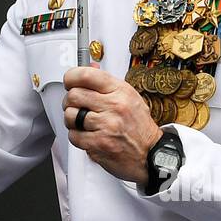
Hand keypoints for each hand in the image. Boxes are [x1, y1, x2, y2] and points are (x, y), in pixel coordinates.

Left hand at [62, 65, 162, 185]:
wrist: (151, 154)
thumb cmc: (139, 126)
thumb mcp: (129, 97)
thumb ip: (107, 84)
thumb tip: (90, 66)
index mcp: (120, 91)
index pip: (86, 75)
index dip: (71, 77)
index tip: (69, 82)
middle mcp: (114, 106)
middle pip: (74, 95)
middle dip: (70, 102)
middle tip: (76, 106)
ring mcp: (106, 125)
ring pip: (70, 116)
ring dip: (72, 121)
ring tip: (82, 123)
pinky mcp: (99, 144)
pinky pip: (73, 136)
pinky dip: (77, 137)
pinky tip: (88, 136)